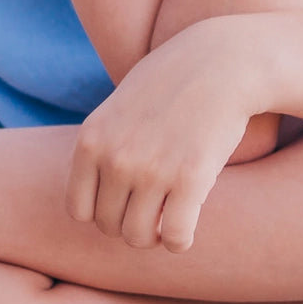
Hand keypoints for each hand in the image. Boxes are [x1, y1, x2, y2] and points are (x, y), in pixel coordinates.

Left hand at [65, 21, 265, 252]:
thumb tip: (98, 195)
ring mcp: (151, 169)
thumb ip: (104, 144)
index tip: (127, 203)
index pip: (79, 210)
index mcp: (92, 139)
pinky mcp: (190, 177)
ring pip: (139, 237)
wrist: (223, 62)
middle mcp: (115, 157)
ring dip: (155, 236)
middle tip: (155, 209)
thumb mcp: (121, 105)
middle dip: (132, 224)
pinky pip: (176, 237)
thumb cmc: (174, 83)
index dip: (104, 213)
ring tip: (170, 218)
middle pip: (109, 226)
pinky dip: (180, 241)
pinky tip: (189, 227)